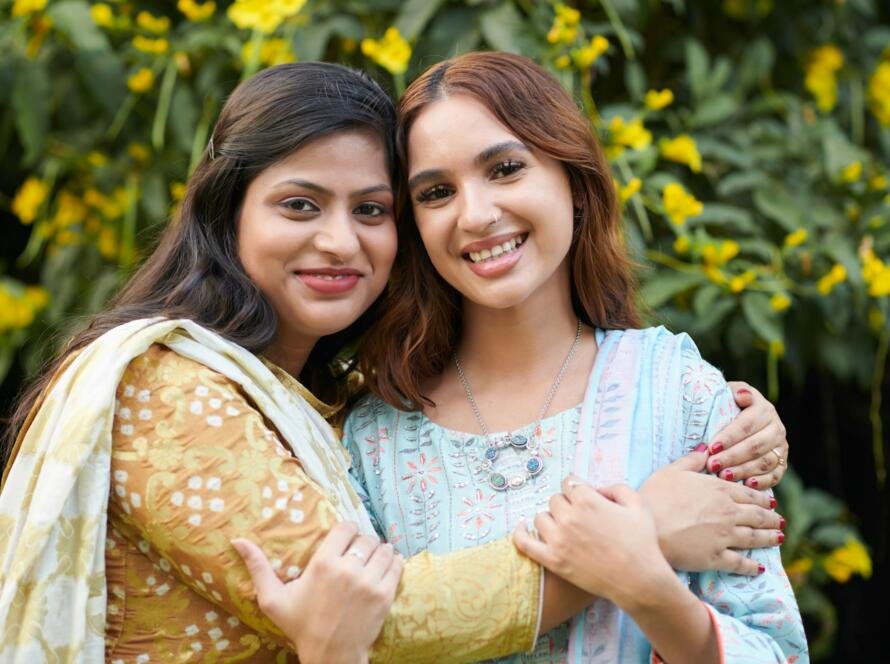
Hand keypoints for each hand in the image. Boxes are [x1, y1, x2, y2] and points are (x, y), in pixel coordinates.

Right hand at [232, 522, 402, 663]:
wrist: (330, 656)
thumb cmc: (300, 626)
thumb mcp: (273, 599)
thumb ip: (258, 567)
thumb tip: (237, 540)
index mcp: (323, 564)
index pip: (346, 527)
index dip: (346, 532)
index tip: (342, 541)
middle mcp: (348, 569)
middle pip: (366, 537)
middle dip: (361, 543)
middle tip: (356, 555)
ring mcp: (370, 582)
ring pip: (383, 548)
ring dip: (379, 551)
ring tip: (370, 561)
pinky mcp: (385, 595)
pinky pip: (397, 564)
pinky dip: (393, 562)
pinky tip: (384, 567)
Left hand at [513, 477, 674, 609]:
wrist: (639, 581)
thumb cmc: (642, 542)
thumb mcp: (638, 504)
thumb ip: (616, 488)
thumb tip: (597, 489)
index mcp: (588, 500)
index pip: (570, 483)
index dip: (578, 490)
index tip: (584, 499)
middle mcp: (569, 517)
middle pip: (555, 500)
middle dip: (567, 505)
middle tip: (580, 518)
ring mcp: (558, 539)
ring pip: (541, 517)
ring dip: (551, 519)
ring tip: (564, 528)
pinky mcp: (552, 560)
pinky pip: (524, 543)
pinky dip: (519, 534)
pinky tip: (521, 527)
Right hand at [640, 445, 783, 574]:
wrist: (648, 526)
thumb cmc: (655, 495)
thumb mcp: (672, 471)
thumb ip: (692, 460)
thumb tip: (707, 449)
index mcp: (719, 490)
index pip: (748, 494)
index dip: (762, 499)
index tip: (771, 503)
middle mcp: (728, 513)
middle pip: (757, 516)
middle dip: (771, 519)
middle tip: (780, 522)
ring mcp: (725, 537)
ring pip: (755, 538)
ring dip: (769, 538)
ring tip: (779, 539)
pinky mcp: (717, 558)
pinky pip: (740, 563)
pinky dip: (752, 566)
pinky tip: (759, 567)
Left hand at [708, 381, 788, 488]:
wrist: (743, 417)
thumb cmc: (731, 406)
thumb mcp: (731, 393)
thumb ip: (736, 392)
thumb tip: (742, 395)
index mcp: (764, 410)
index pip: (747, 425)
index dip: (729, 437)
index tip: (711, 447)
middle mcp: (776, 428)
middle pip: (755, 446)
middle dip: (732, 456)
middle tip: (713, 464)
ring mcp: (781, 447)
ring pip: (764, 462)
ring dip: (743, 470)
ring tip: (723, 476)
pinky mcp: (782, 464)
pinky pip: (775, 476)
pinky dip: (762, 482)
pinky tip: (746, 484)